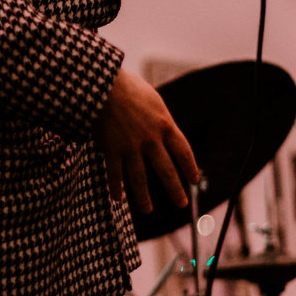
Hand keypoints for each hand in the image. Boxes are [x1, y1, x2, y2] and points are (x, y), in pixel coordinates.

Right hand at [93, 66, 198, 213]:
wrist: (101, 85)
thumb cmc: (126, 86)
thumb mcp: (152, 100)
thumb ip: (159, 118)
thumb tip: (164, 129)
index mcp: (165, 125)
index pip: (183, 152)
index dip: (190, 168)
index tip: (193, 180)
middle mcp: (151, 140)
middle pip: (167, 171)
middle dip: (175, 190)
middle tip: (181, 204)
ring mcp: (131, 147)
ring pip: (140, 179)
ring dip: (144, 197)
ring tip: (148, 210)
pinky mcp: (112, 150)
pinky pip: (115, 174)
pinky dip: (116, 188)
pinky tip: (118, 199)